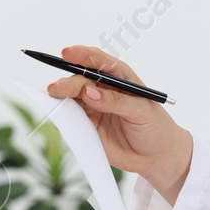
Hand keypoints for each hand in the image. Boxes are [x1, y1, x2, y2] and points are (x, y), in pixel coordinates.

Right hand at [44, 45, 193, 204]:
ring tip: (53, 98)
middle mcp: (105, 90)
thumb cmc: (155, 127)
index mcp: (121, 79)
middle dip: (68, 82)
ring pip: (72, 98)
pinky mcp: (88, 125)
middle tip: (56, 88)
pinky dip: (61, 117)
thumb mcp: (142, 111)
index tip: (68, 53)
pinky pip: (70, 118)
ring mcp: (94, 107)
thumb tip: (89, 92)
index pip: (100, 62)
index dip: (83, 55)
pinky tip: (58, 118)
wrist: (156, 156)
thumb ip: (116, 101)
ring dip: (61, 97)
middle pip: (81, 80)